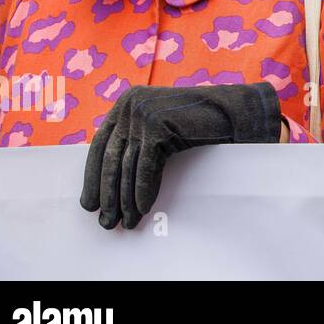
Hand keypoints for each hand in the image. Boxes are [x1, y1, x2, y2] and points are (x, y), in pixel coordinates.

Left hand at [81, 82, 281, 228]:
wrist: (233, 112)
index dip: (93, 178)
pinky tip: (143, 209)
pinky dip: (144, 190)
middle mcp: (130, 104)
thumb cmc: (197, 124)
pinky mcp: (157, 125)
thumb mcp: (158, 127)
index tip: (90, 204)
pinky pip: (146, 167)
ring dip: (126, 199)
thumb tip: (108, 180)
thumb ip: (135, 141)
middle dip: (109, 194)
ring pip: (128, 166)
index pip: (100, 146)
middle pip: (111, 158)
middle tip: (106, 220)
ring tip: (127, 221)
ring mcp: (142, 113)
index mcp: (125, 102)